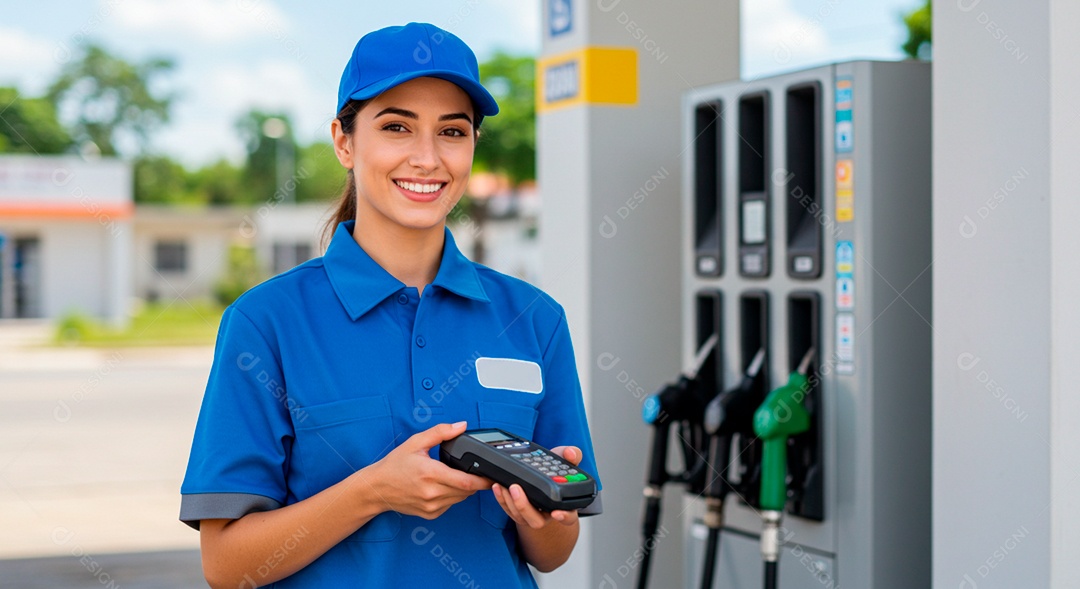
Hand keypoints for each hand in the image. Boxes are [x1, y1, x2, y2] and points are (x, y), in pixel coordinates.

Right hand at [365, 421, 490, 519]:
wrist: (377, 488)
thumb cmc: (394, 465)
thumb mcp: (416, 442)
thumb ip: (441, 432)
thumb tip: (461, 426)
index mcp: (431, 474)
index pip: (466, 482)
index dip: (483, 480)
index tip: (491, 475)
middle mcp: (432, 493)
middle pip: (467, 491)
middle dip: (476, 483)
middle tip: (477, 473)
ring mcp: (431, 506)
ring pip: (460, 499)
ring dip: (465, 489)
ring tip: (458, 477)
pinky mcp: (430, 514)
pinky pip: (450, 505)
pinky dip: (453, 496)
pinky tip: (445, 487)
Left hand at [491, 445, 581, 529]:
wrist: (542, 474)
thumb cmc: (555, 471)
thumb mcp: (565, 461)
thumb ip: (572, 455)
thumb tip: (571, 453)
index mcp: (563, 505)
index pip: (569, 517)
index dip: (564, 516)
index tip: (557, 513)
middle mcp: (547, 514)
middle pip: (536, 521)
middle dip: (524, 506)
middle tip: (516, 488)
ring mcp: (531, 515)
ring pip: (519, 517)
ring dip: (509, 502)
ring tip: (504, 484)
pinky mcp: (517, 513)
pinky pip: (508, 510)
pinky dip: (501, 499)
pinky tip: (498, 486)